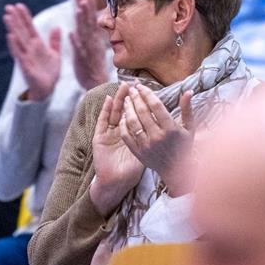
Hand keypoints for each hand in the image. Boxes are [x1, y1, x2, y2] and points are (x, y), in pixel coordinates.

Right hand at [3, 3, 60, 100]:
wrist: (48, 89)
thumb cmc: (49, 73)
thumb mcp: (55, 54)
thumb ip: (55, 41)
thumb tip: (56, 27)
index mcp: (37, 45)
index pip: (29, 27)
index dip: (25, 16)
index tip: (19, 5)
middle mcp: (29, 48)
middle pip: (21, 30)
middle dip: (15, 18)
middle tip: (8, 6)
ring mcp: (26, 56)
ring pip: (18, 39)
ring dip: (13, 28)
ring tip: (7, 17)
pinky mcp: (25, 65)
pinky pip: (19, 53)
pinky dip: (14, 45)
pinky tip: (10, 36)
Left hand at [70, 0, 110, 89]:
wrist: (96, 84)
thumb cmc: (93, 65)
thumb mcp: (93, 48)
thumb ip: (91, 34)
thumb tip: (92, 22)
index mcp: (94, 40)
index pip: (92, 22)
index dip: (90, 10)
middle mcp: (92, 44)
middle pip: (89, 25)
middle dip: (88, 11)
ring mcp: (88, 52)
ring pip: (84, 35)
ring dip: (82, 23)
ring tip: (79, 10)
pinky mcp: (82, 60)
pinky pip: (78, 50)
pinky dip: (75, 42)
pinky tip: (71, 33)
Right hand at [90, 83, 145, 214]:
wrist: (115, 183)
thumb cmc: (131, 170)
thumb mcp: (145, 152)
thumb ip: (153, 139)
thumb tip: (164, 130)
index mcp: (131, 134)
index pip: (136, 114)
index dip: (140, 102)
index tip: (145, 89)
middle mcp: (118, 132)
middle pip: (125, 109)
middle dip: (129, 96)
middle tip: (134, 82)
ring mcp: (108, 134)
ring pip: (114, 113)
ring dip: (118, 99)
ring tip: (123, 87)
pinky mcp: (99, 138)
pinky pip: (103, 121)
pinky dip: (106, 110)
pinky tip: (109, 100)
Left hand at [120, 85, 194, 188]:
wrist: (176, 171)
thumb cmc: (184, 147)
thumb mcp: (189, 128)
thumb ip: (187, 109)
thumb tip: (188, 91)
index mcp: (171, 129)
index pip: (156, 106)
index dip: (147, 93)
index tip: (141, 86)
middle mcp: (158, 137)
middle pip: (142, 112)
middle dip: (135, 98)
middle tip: (132, 89)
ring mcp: (146, 146)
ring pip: (132, 122)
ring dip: (128, 109)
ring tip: (126, 100)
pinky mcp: (138, 153)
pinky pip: (126, 136)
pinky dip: (123, 125)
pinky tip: (123, 116)